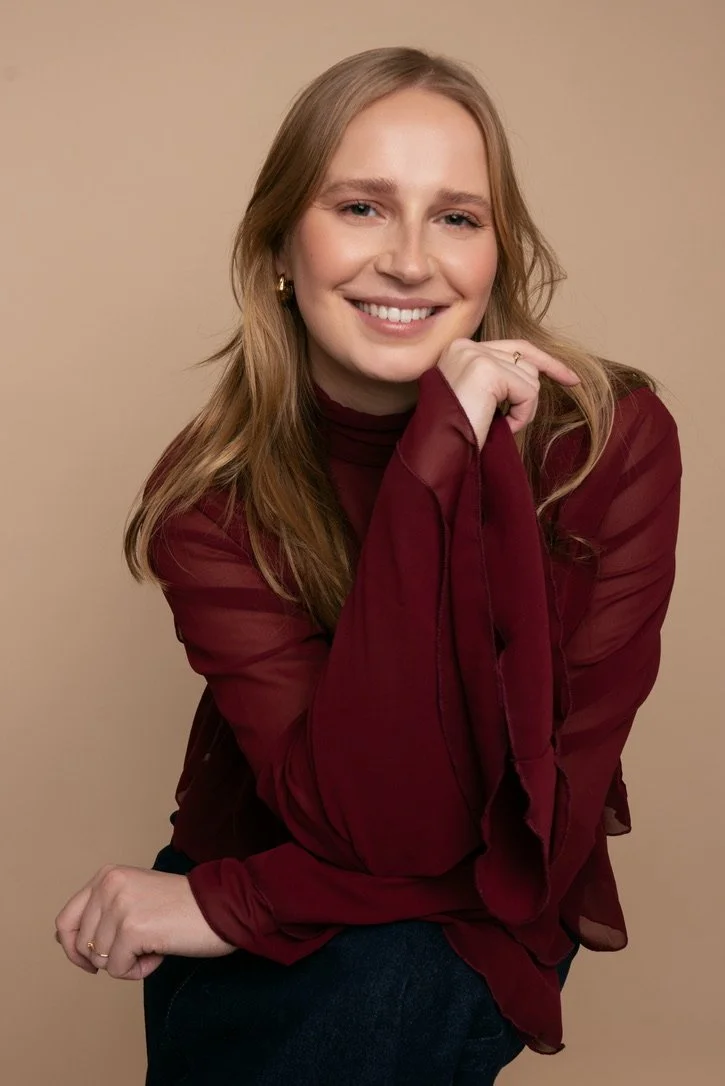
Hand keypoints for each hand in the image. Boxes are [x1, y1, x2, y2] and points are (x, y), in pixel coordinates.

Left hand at [54, 864, 235, 979]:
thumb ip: (103, 909)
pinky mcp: (133, 928)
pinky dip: (139, 971)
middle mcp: (109, 885)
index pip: (66, 921)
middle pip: (83, 945)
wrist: (220, 906)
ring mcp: (120, 906)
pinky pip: (119, 969)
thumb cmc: (182, 906)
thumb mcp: (134, 895)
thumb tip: (65, 939)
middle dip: (108, 957)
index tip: (90, 961)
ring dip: (128, 962)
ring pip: (101, 960)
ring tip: (154, 944)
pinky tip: (160, 951)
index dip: (73, 948)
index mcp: (107, 875)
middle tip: (139, 947)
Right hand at [436, 338, 579, 446]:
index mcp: (461, 349)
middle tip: (508, 420)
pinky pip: (528, 392)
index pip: (516, 346)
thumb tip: (536, 372)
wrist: (437, 451)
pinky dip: (521, 415)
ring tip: (498, 423)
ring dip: (522, 408)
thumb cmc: (456, 433)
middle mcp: (466, 346)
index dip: (546, 362)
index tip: (571, 378)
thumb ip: (498, 378)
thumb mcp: (475, 397)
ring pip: (530, 378)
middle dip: (527, 396)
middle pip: (526, 362)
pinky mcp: (487, 371)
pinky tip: (502, 425)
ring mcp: (476, 356)